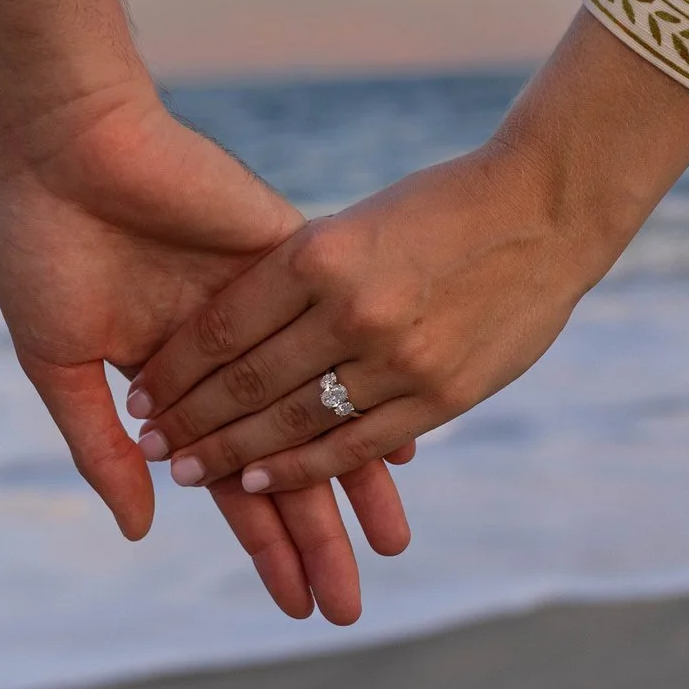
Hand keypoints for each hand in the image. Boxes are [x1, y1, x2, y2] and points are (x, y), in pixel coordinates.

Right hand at [0, 85, 415, 622]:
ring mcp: (268, 313)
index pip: (233, 478)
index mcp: (173, 380)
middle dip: (316, 535)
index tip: (296, 601)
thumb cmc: (42, 248)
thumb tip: (146, 526)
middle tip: (349, 605)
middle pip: (288, 461)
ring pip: (325, 411)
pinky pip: (344, 339)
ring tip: (390, 548)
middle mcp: (231, 356)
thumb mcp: (61, 362)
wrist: (66, 148)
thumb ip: (104, 446)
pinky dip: (372, 389)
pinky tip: (405, 446)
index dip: (262, 541)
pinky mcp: (294, 263)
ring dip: (354, 482)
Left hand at [126, 13, 688, 494]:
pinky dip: (303, 469)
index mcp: (320, 252)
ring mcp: (398, 357)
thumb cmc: (442, 206)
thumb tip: (235, 330)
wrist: (547, 207)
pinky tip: (260, 483)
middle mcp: (352, 308)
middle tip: (152, 444)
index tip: (141, 393)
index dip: (175, 369)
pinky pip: (353, 444)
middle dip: (191, 421)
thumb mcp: (357, 221)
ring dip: (233, 454)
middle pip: (247, 382)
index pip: (223, 327)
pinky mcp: (440, 394)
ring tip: (187, 472)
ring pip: (293, 422)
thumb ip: (301, 274)